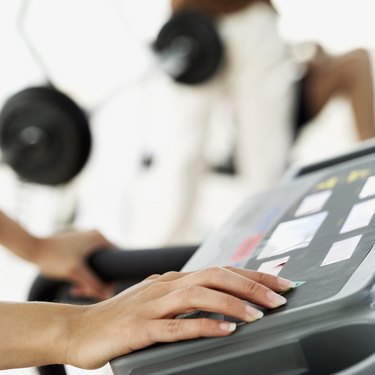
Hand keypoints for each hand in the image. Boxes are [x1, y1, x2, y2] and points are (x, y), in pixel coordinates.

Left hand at [32, 230, 114, 299]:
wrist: (31, 249)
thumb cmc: (53, 258)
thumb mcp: (75, 272)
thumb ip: (93, 284)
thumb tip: (108, 294)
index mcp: (99, 238)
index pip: (117, 259)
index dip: (112, 277)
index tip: (101, 290)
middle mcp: (95, 237)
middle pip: (106, 265)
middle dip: (96, 281)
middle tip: (84, 292)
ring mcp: (86, 241)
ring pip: (96, 266)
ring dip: (88, 280)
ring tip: (76, 290)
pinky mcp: (78, 247)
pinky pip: (87, 264)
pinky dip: (83, 275)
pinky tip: (74, 285)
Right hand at [67, 266, 293, 368]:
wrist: (79, 328)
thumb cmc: (121, 317)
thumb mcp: (156, 299)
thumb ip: (183, 296)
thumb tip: (215, 297)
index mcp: (172, 280)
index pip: (219, 270)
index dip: (251, 275)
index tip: (279, 283)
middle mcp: (165, 286)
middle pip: (214, 276)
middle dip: (250, 284)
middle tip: (281, 295)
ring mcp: (152, 305)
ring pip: (199, 295)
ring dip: (232, 303)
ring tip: (260, 314)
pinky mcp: (140, 328)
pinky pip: (177, 325)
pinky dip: (204, 325)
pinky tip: (226, 330)